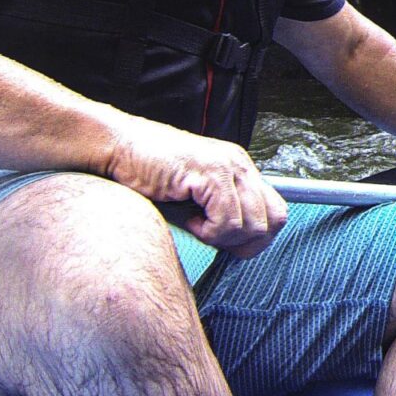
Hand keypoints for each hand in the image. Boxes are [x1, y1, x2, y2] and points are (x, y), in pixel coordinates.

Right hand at [101, 116, 288, 257]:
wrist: (118, 148)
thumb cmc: (149, 176)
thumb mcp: (196, 198)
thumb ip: (224, 213)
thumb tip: (245, 247)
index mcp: (241, 169)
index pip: (277, 213)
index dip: (255, 237)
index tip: (224, 239)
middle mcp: (241, 164)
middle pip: (274, 221)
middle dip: (242, 241)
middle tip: (209, 233)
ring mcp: (229, 166)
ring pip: (253, 225)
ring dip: (221, 236)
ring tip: (193, 222)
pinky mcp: (211, 172)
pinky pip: (228, 222)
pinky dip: (207, 232)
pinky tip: (186, 218)